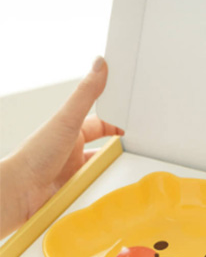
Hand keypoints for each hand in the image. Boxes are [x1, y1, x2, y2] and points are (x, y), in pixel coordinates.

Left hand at [0, 57, 123, 238]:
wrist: (21, 192)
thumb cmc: (36, 156)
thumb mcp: (67, 120)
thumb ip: (86, 94)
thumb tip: (99, 65)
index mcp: (71, 132)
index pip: (100, 124)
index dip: (117, 124)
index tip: (133, 127)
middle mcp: (73, 152)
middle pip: (105, 149)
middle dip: (118, 152)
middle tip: (133, 154)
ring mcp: (76, 172)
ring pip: (104, 170)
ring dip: (112, 172)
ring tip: (119, 173)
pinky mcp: (77, 191)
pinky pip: (98, 188)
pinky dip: (105, 189)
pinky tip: (110, 189)